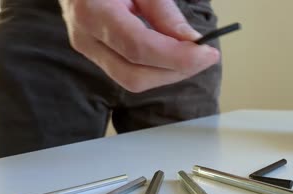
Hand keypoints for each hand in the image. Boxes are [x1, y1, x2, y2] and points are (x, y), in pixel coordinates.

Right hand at [59, 0, 219, 91]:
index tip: (208, 54)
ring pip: (132, 81)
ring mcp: (88, 51)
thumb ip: (165, 13)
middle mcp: (85, 38)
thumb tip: (193, 42)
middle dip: (175, 71)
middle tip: (205, 57)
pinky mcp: (97, 57)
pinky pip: (129, 74)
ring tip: (191, 56)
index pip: (138, 47)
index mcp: (92, 12)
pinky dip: (157, 70)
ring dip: (168, 74)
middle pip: (134, 75)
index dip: (176, 57)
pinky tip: (172, 57)